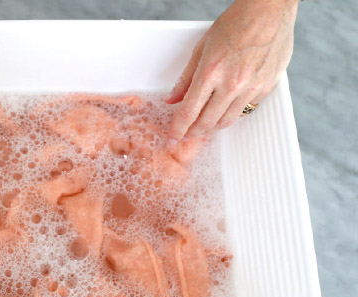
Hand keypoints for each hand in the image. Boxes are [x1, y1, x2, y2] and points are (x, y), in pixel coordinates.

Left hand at [164, 0, 298, 143]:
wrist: (270, 10)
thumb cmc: (237, 23)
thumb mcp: (203, 47)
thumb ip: (186, 77)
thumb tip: (172, 99)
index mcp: (211, 72)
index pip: (189, 112)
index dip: (178, 129)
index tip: (172, 137)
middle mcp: (232, 83)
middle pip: (207, 122)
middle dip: (193, 132)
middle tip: (186, 133)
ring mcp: (252, 87)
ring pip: (227, 121)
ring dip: (212, 126)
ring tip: (204, 125)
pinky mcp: (267, 88)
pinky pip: (246, 109)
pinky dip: (233, 111)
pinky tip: (226, 106)